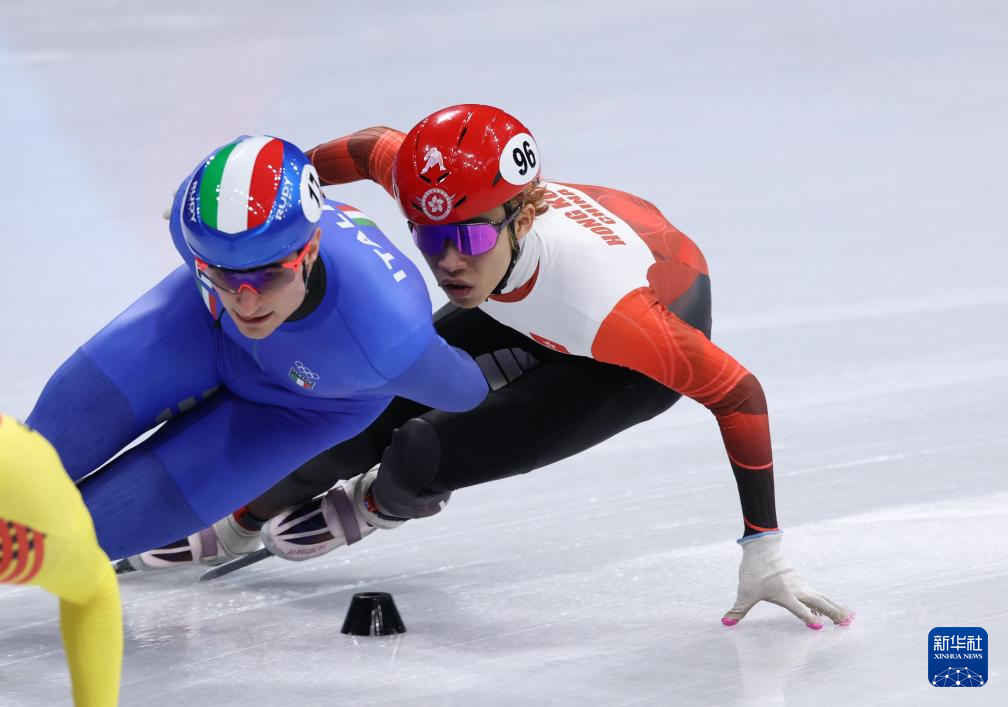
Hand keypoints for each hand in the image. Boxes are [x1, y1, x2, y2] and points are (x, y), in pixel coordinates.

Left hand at [722, 532, 853, 629]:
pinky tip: (828, 608)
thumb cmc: (754, 571)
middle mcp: (797, 590)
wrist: (762, 547)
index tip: (818, 627)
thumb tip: (725, 622)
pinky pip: (816, 593)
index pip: (800, 609)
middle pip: (820, 603)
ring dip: (834, 607)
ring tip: (847, 617)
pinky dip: (826, 601)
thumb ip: (738, 610)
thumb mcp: (744, 593)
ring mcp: (801, 584)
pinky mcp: (800, 580)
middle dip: (833, 613)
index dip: (808, 618)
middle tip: (847, 624)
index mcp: (785, 595)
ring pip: (821, 597)